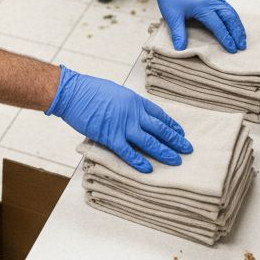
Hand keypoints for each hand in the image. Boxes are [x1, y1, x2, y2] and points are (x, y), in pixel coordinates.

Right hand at [46, 65, 191, 172]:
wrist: (73, 93)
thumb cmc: (90, 90)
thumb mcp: (116, 92)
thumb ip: (128, 105)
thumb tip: (135, 116)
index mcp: (135, 101)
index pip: (159, 115)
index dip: (171, 125)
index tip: (180, 133)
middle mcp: (133, 113)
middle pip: (159, 129)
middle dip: (175, 140)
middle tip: (187, 149)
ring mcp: (123, 125)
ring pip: (149, 142)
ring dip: (164, 152)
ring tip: (176, 160)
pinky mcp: (110, 137)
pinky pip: (128, 152)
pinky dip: (138, 162)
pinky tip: (149, 169)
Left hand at [148, 0, 246, 52]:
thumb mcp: (172, 17)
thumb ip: (178, 33)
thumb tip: (181, 48)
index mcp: (202, 6)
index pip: (218, 25)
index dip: (226, 38)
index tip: (232, 49)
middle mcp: (211, 1)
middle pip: (229, 18)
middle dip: (237, 32)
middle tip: (242, 45)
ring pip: (230, 11)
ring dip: (237, 24)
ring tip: (242, 37)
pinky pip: (226, 7)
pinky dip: (233, 16)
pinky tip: (234, 23)